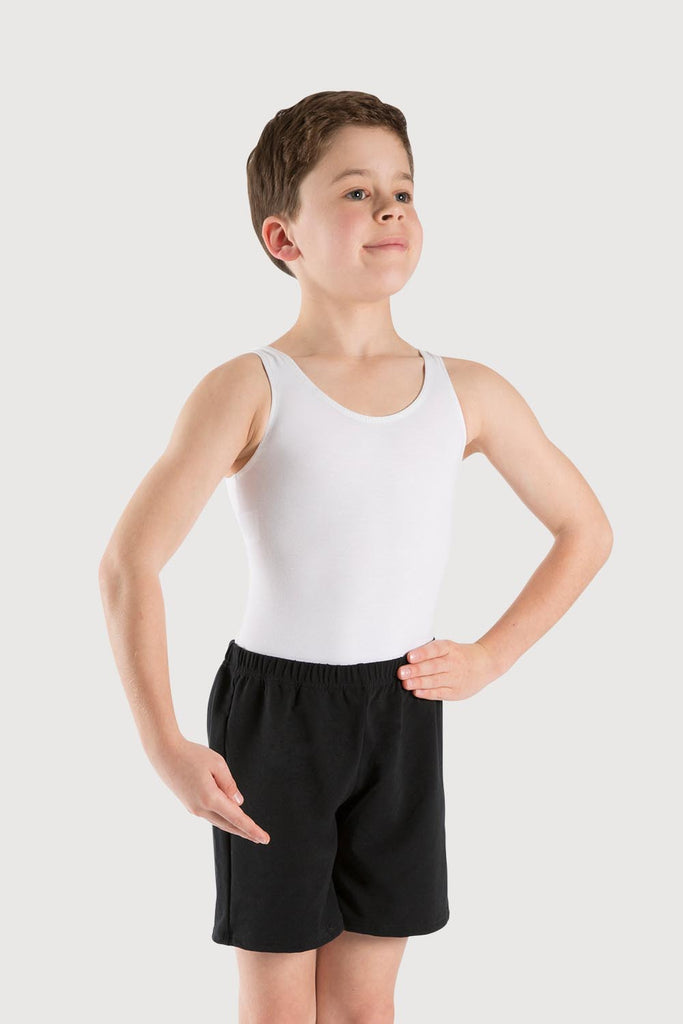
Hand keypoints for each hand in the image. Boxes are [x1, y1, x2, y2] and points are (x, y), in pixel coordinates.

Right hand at [148, 735, 270, 844]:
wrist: (164, 754)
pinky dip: (223, 818)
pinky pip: (211, 815)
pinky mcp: (189, 804)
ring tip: (249, 830)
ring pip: (219, 821)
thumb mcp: (217, 764)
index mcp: (210, 798)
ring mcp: (193, 808)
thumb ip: (230, 784)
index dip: (252, 829)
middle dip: (246, 832)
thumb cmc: (192, 755)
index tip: (264, 839)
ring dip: (234, 826)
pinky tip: (230, 817)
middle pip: (228, 825)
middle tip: (261, 838)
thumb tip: (238, 803)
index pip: (237, 818)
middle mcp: (201, 808)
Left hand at [397, 638, 498, 699]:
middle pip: (433, 667)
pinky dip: (427, 693)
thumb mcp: (448, 647)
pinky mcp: (455, 692)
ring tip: (405, 683)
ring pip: (435, 681)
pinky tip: (416, 692)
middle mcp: (453, 663)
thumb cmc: (459, 655)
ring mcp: (455, 678)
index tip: (409, 657)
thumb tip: (407, 659)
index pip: (435, 650)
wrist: (484, 664)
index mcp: (449, 648)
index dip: (422, 653)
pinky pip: (439, 693)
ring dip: (419, 682)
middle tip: (401, 672)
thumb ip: (430, 652)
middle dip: (416, 670)